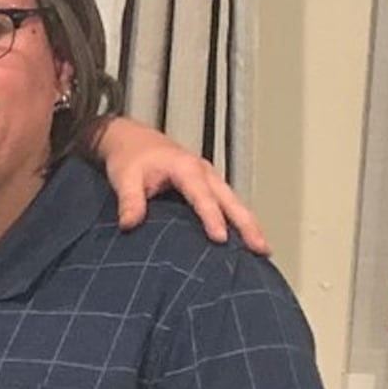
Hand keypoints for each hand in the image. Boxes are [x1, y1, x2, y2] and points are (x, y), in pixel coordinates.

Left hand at [95, 117, 268, 255]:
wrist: (131, 139)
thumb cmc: (130, 157)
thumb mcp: (124, 177)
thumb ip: (129, 201)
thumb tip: (129, 224)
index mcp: (186, 168)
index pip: (202, 196)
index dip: (212, 218)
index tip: (220, 239)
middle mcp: (204, 172)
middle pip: (231, 200)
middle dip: (247, 224)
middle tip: (262, 248)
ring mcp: (209, 179)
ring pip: (234, 203)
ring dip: (249, 224)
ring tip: (263, 249)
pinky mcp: (208, 186)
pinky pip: (228, 204)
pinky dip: (239, 220)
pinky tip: (245, 241)